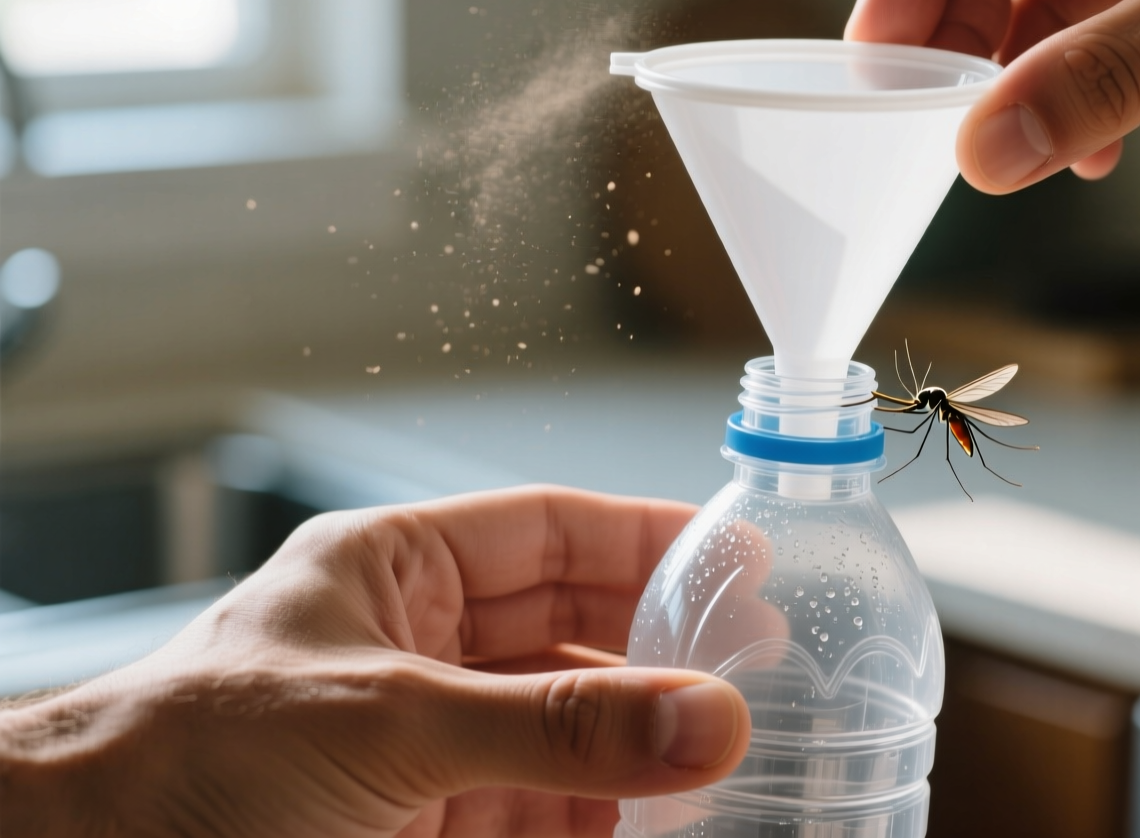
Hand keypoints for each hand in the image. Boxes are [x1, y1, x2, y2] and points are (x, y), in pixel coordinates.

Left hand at [0, 487, 748, 837]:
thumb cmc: (181, 766)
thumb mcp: (389, 726)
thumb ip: (555, 728)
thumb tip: (703, 717)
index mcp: (397, 571)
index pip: (555, 531)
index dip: (651, 538)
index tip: (742, 560)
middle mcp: (420, 649)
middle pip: (576, 633)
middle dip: (661, 655)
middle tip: (758, 674)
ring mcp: (427, 744)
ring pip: (567, 731)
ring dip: (640, 748)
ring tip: (722, 760)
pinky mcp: (428, 829)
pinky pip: (541, 812)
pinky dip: (601, 821)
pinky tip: (650, 822)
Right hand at [847, 0, 1139, 190]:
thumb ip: (1099, 79)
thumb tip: (990, 148)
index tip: (874, 70)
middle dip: (964, 47)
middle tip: (944, 127)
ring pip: (1046, 7)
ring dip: (1027, 87)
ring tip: (1030, 150)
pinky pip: (1103, 44)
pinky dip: (1087, 99)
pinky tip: (1094, 149)